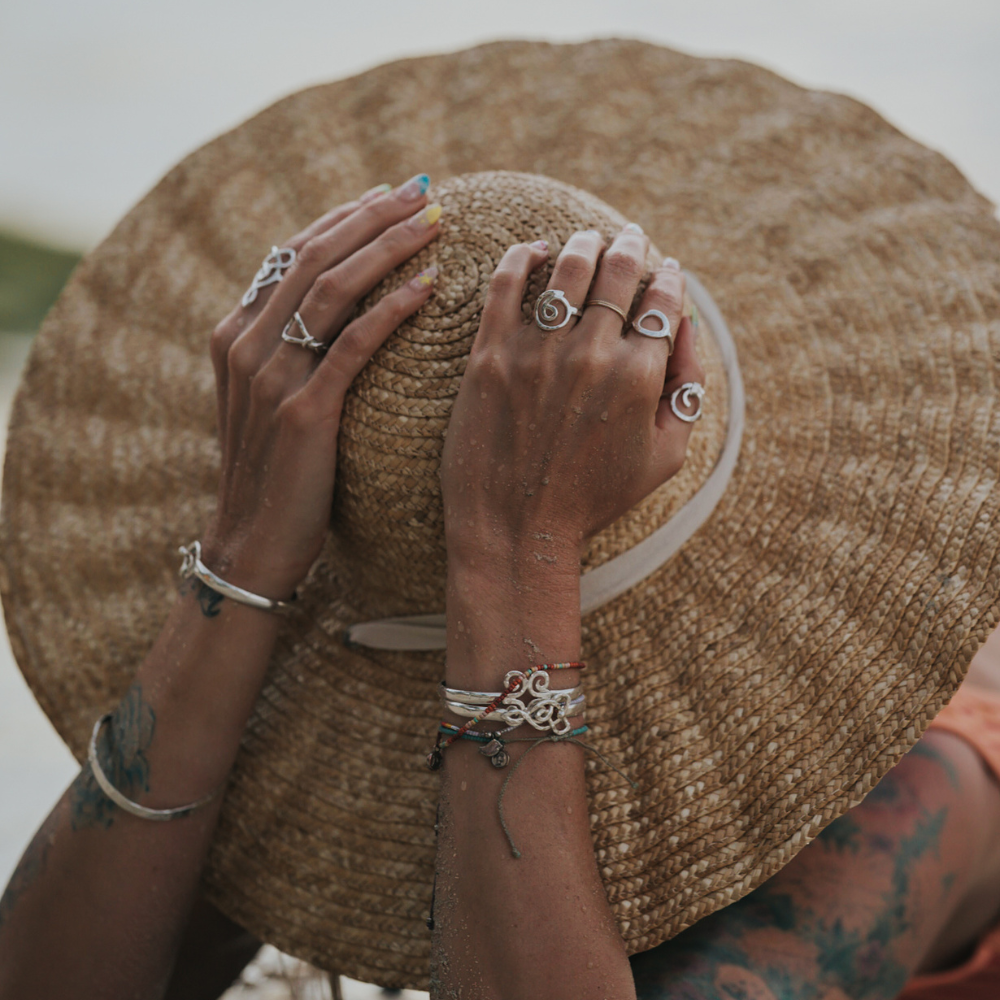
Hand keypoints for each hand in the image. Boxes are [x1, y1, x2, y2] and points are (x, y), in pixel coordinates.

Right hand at [203, 175, 441, 596]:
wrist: (254, 542)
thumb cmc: (279, 473)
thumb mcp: (274, 401)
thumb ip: (293, 352)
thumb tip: (344, 311)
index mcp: (237, 333)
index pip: (293, 252)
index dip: (344, 217)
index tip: (390, 194)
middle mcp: (247, 343)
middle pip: (314, 254)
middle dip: (371, 215)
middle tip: (423, 189)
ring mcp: (271, 376)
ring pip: (332, 287)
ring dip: (387, 247)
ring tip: (435, 222)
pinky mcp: (303, 411)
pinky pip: (352, 344)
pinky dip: (392, 310)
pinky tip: (430, 288)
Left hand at [442, 226, 703, 568]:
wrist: (516, 529)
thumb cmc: (594, 499)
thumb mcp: (664, 458)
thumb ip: (685, 390)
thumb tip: (687, 329)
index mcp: (639, 377)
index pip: (663, 300)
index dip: (669, 276)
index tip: (666, 269)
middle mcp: (590, 355)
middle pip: (618, 271)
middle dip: (631, 244)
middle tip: (630, 237)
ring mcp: (536, 352)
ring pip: (566, 267)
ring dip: (583, 243)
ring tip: (587, 240)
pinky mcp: (490, 356)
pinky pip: (504, 284)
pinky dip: (522, 256)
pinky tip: (533, 250)